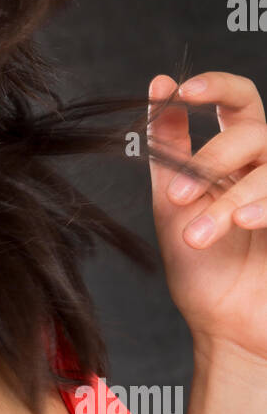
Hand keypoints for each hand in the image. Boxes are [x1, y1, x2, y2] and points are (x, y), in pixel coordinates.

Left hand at [147, 71, 266, 366]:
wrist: (224, 327)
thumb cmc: (202, 269)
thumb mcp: (173, 201)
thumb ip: (170, 147)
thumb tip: (157, 89)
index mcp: (237, 157)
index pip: (238, 100)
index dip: (215, 85)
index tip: (180, 91)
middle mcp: (266, 168)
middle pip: (253, 131)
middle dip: (212, 159)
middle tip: (176, 198)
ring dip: (229, 198)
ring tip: (197, 235)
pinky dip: (263, 203)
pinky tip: (243, 222)